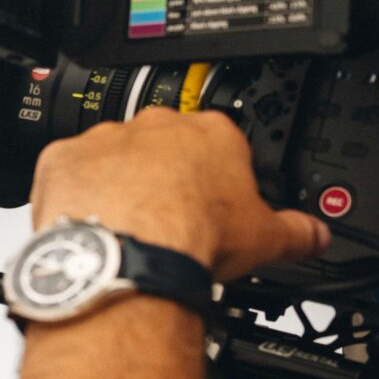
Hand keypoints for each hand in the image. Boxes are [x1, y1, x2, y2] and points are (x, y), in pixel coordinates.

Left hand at [29, 109, 328, 280]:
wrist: (130, 251)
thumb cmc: (193, 236)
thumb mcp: (265, 237)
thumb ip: (296, 231)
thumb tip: (315, 234)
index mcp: (211, 134)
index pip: (220, 146)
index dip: (216, 179)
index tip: (211, 203)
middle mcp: (156, 127)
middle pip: (162, 148)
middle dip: (165, 178)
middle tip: (168, 219)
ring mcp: (106, 139)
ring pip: (111, 157)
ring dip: (117, 184)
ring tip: (126, 228)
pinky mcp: (63, 158)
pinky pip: (67, 171)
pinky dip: (74, 193)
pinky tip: (88, 222)